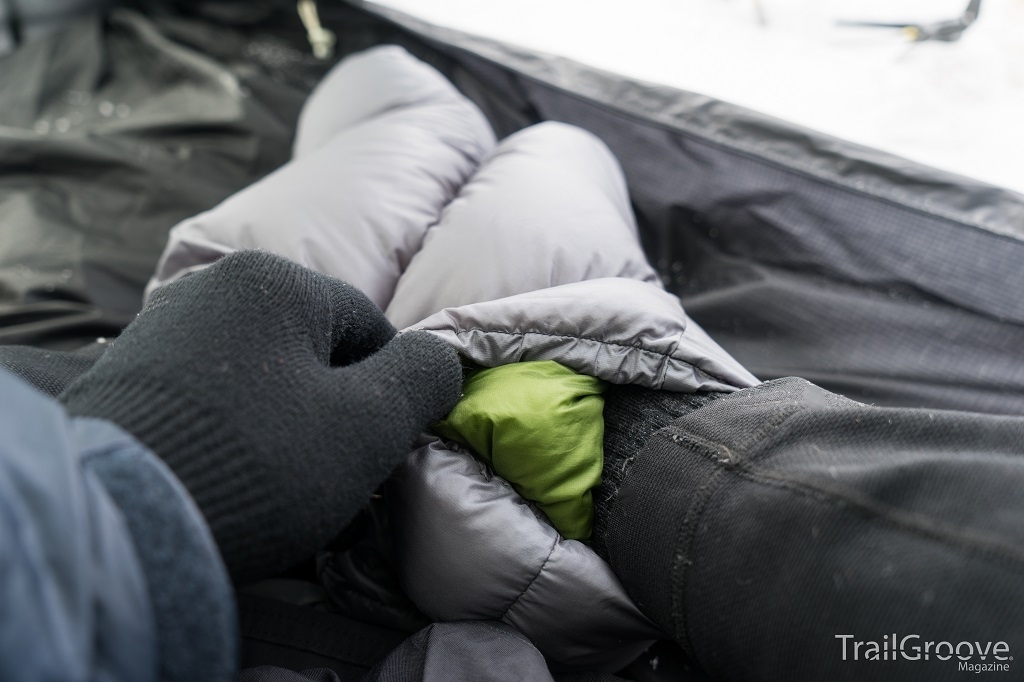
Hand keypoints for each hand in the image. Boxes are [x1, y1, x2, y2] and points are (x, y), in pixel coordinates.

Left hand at [61, 251, 461, 581]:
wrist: (121, 520)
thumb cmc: (262, 462)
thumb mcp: (370, 422)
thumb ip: (423, 377)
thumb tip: (442, 357)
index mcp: (275, 281)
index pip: (368, 330)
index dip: (388, 393)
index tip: (380, 449)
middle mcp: (212, 288)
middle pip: (311, 353)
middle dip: (332, 411)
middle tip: (332, 475)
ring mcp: (160, 331)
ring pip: (260, 378)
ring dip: (285, 426)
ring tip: (281, 485)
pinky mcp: (125, 379)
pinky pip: (210, 399)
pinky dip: (233, 434)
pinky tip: (229, 478)